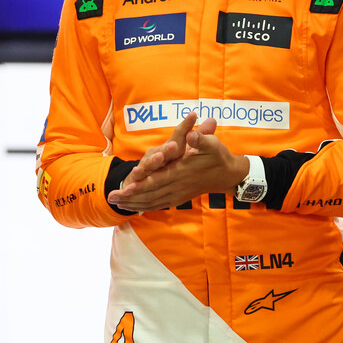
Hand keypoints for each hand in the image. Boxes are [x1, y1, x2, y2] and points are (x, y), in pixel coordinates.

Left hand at [109, 117, 246, 211]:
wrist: (230, 175)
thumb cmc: (219, 156)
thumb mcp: (212, 144)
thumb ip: (201, 139)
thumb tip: (192, 134)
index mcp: (181, 172)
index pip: (158, 180)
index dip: (142, 184)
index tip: (126, 187)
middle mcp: (177, 186)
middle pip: (150, 194)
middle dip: (130, 196)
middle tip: (111, 197)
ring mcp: (178, 194)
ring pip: (152, 201)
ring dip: (134, 203)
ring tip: (116, 204)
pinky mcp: (179, 198)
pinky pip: (159, 205)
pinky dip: (144, 207)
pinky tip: (132, 209)